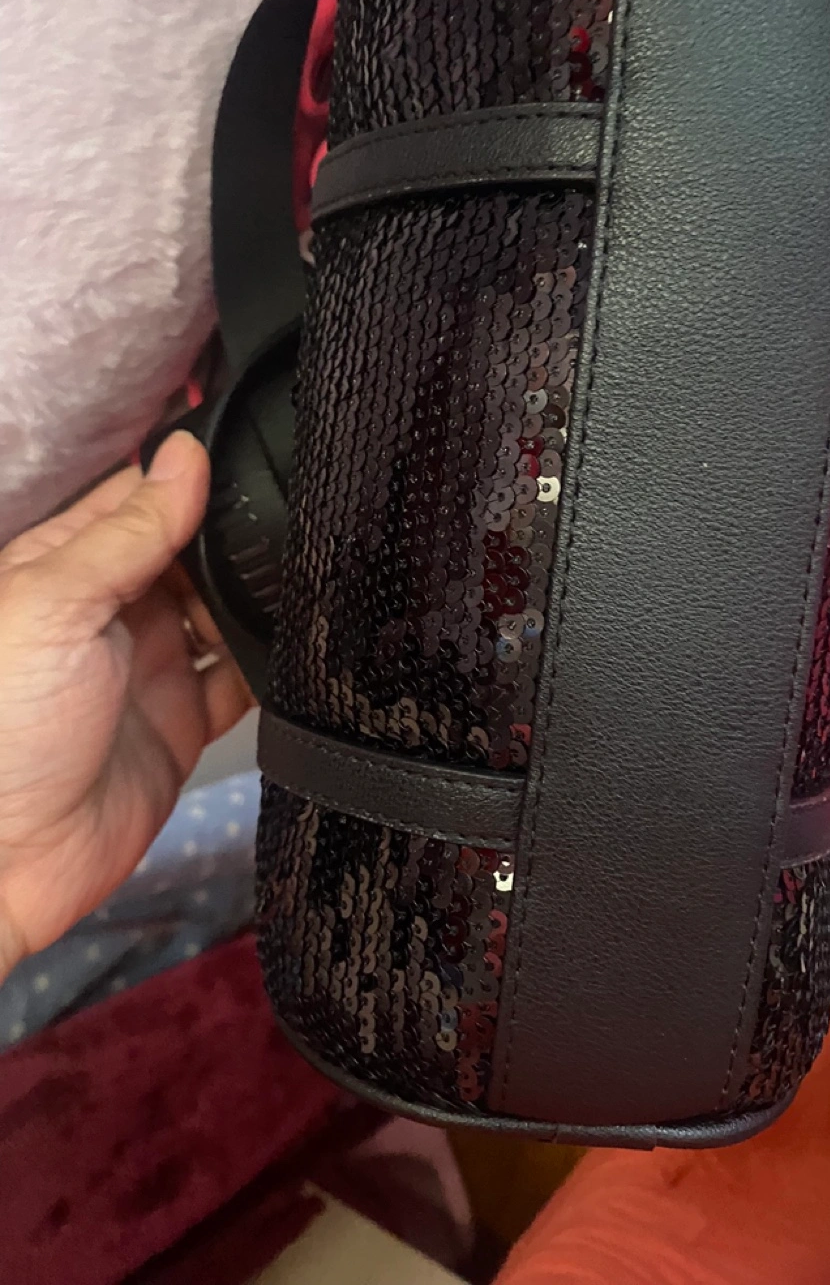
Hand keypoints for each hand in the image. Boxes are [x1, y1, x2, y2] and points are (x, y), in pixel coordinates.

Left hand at [0, 432, 253, 980]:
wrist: (4, 862)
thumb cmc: (1, 730)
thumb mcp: (55, 606)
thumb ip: (127, 534)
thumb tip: (183, 455)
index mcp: (67, 568)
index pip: (141, 500)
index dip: (193, 473)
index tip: (256, 448)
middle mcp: (114, 612)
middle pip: (194, 554)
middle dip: (241, 537)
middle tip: (304, 515)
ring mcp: (151, 668)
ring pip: (224, 614)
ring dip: (263, 599)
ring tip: (316, 574)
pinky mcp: (184, 725)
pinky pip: (241, 684)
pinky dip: (272, 667)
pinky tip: (303, 644)